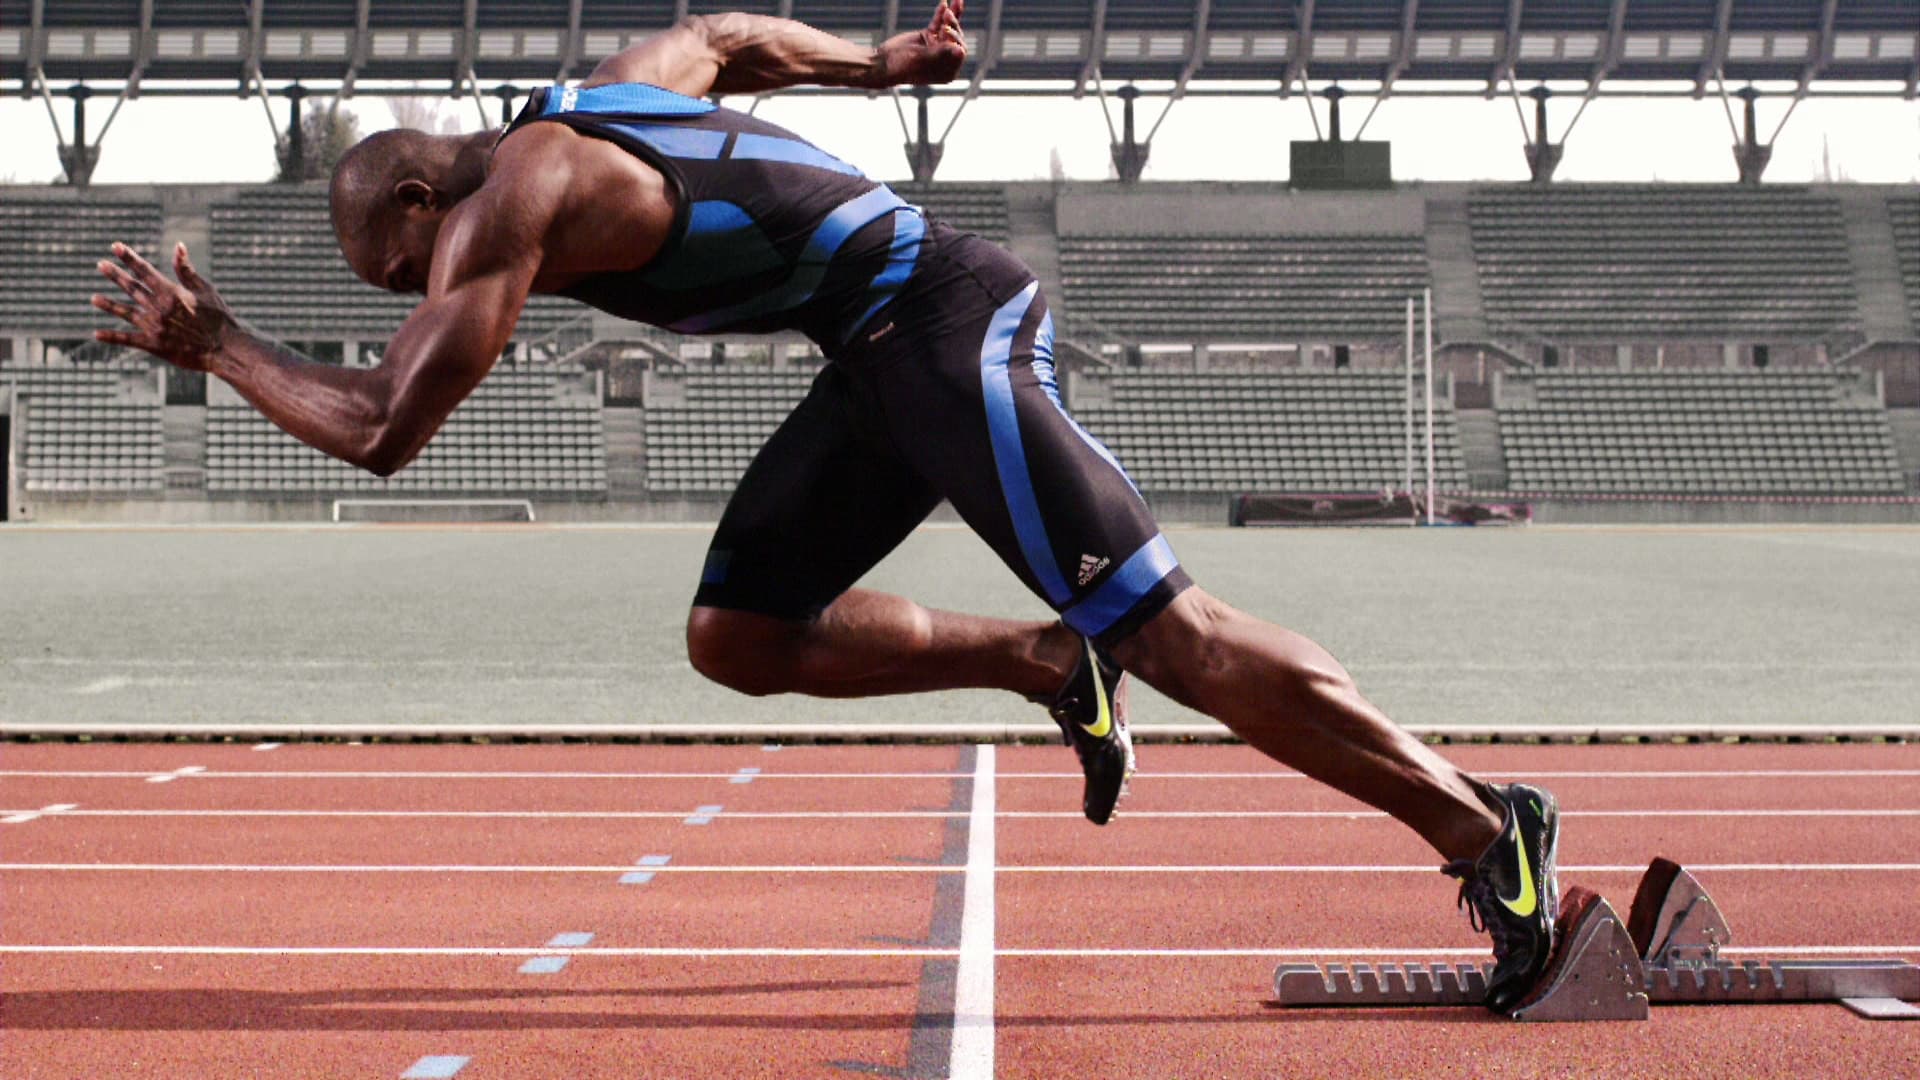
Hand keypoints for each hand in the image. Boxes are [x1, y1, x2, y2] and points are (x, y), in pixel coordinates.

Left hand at [92, 242, 238, 372]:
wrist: (224, 349)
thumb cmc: (219, 318)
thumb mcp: (205, 290)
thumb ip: (186, 270)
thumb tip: (178, 246)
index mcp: (171, 292)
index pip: (145, 270)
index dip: (129, 257)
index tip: (115, 246)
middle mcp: (158, 307)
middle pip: (132, 288)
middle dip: (115, 275)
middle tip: (101, 265)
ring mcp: (154, 326)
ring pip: (125, 312)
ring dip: (109, 305)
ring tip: (94, 299)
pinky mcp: (154, 345)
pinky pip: (128, 340)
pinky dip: (112, 337)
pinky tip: (97, 334)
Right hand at [877, 0, 966, 85]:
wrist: (883, 62)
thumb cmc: (902, 65)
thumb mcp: (923, 58)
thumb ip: (942, 53)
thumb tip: (961, 51)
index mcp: (947, 71)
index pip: (959, 53)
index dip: (956, 39)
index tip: (947, 30)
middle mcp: (944, 59)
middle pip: (955, 38)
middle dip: (953, 25)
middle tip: (947, 15)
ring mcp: (936, 47)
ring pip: (948, 29)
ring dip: (951, 15)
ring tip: (956, 1)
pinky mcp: (928, 37)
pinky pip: (937, 24)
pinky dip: (940, 14)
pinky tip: (943, 3)